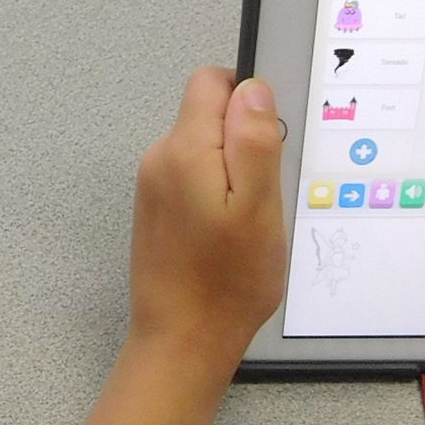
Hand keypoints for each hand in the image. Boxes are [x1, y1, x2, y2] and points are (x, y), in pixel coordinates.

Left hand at [125, 68, 287, 370]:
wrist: (181, 342)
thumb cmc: (227, 282)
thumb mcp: (260, 206)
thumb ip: (255, 140)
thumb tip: (253, 87)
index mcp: (184, 150)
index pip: (212, 82)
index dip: (249, 97)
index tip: (272, 140)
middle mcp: (160, 160)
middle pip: (208, 114)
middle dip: (244, 139)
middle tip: (264, 191)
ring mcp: (153, 188)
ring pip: (202, 149)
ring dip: (232, 171)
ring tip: (247, 219)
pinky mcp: (156, 212)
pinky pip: (193, 179)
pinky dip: (217, 194)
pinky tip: (228, 233)